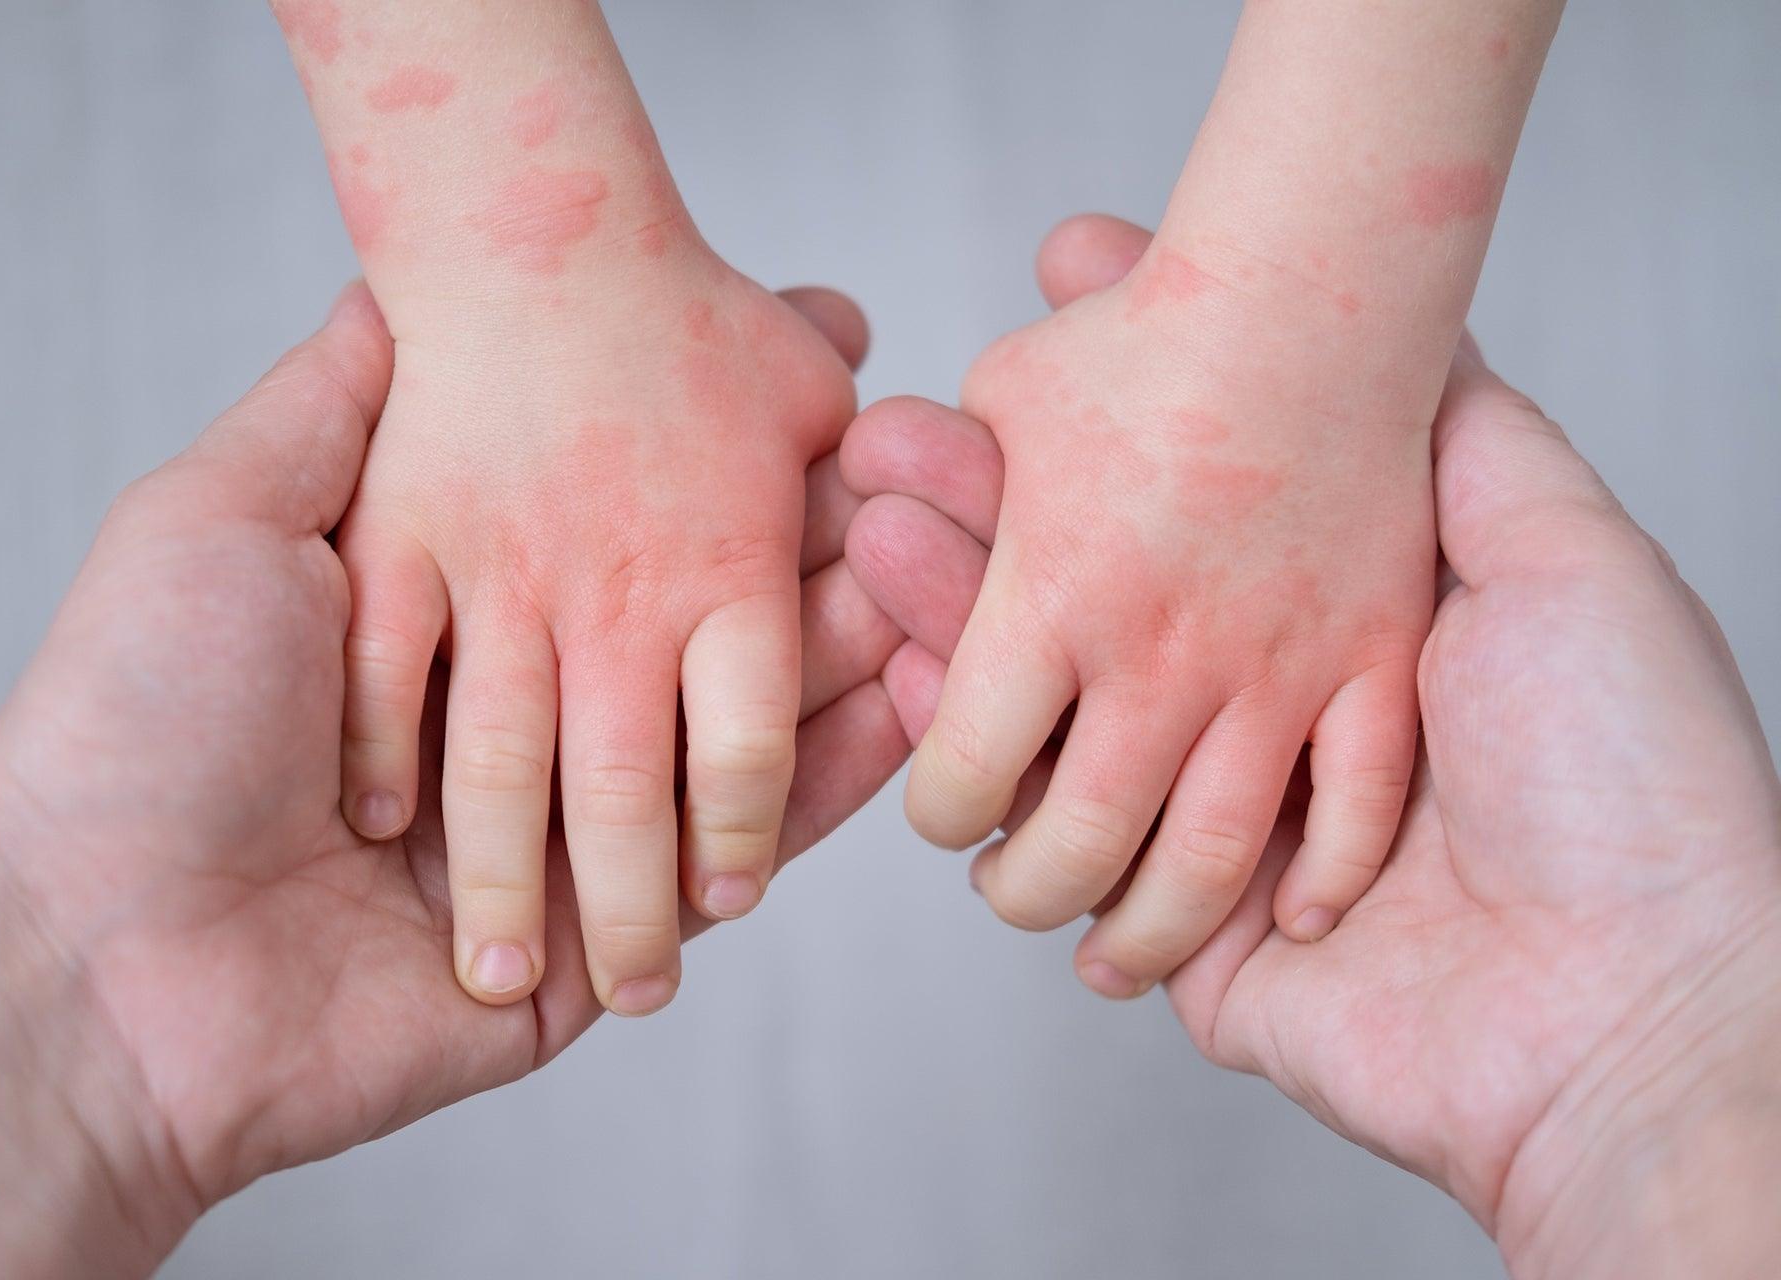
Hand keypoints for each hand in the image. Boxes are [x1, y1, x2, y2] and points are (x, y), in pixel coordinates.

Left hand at [0, 283, 910, 1270]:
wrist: (93, 942)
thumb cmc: (142, 709)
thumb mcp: (226, 514)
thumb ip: (336, 409)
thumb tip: (394, 288)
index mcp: (450, 627)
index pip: (628, 546)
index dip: (732, 490)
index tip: (837, 432)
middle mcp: (511, 732)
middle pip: (697, 651)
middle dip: (817, 584)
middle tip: (926, 520)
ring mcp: (548, 850)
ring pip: (732, 756)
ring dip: (842, 681)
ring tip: (940, 610)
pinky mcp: (576, 960)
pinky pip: (722, 876)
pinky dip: (815, 805)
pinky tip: (903, 719)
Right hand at [847, 215, 1780, 1270]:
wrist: (1651, 992)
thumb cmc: (1627, 767)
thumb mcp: (1566, 557)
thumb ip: (1479, 445)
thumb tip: (1418, 330)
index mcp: (1337, 649)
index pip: (1162, 555)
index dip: (1066, 485)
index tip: (978, 413)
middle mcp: (1275, 743)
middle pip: (1090, 647)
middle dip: (974, 557)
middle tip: (879, 479)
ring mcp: (1233, 854)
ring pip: (1058, 745)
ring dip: (956, 648)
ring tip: (876, 557)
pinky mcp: (1208, 962)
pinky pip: (1074, 870)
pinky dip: (984, 789)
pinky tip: (904, 696)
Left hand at [889, 213, 1435, 1000]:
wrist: (1314, 289)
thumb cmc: (1142, 336)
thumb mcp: (1004, 397)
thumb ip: (939, 470)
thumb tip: (866, 478)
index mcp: (1048, 605)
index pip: (959, 774)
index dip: (940, 816)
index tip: (946, 814)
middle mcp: (1156, 659)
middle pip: (1072, 843)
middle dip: (1025, 891)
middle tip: (1012, 893)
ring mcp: (1274, 670)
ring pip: (1206, 858)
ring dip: (1152, 925)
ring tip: (1115, 944)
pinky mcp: (1372, 663)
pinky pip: (1356, 808)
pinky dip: (1324, 875)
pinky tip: (1289, 915)